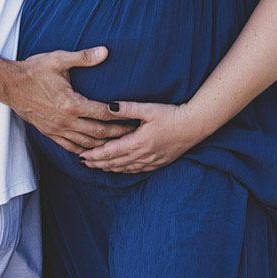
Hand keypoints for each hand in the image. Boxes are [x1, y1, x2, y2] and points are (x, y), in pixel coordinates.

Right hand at [1, 47, 125, 154]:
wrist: (8, 84)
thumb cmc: (34, 70)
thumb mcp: (59, 59)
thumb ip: (84, 57)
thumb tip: (105, 51)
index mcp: (71, 104)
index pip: (104, 113)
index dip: (121, 117)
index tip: (135, 118)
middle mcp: (65, 121)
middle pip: (98, 132)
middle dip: (118, 134)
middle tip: (134, 134)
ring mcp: (56, 129)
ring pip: (85, 144)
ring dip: (103, 145)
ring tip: (119, 145)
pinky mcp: (49, 133)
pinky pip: (69, 147)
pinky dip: (84, 150)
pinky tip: (93, 150)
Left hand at [79, 101, 207, 173]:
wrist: (195, 125)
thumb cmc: (172, 115)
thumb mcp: (149, 109)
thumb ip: (127, 108)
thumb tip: (107, 107)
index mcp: (137, 142)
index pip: (110, 152)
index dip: (94, 155)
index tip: (81, 156)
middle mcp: (142, 155)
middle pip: (114, 163)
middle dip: (97, 164)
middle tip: (83, 163)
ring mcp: (151, 160)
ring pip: (124, 169)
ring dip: (109, 169)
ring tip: (97, 167)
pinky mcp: (159, 162)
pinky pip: (137, 170)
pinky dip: (124, 171)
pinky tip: (120, 169)